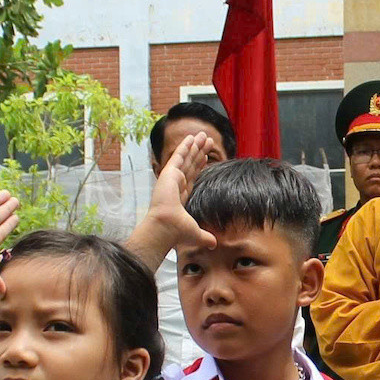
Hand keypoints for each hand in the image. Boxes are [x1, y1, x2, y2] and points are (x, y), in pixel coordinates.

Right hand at [149, 132, 217, 253]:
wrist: (166, 227)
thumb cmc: (177, 232)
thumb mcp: (195, 232)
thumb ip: (205, 237)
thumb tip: (214, 244)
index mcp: (181, 196)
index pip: (192, 177)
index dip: (199, 166)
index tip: (205, 158)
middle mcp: (176, 185)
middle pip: (190, 164)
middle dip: (199, 152)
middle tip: (207, 141)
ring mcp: (171, 178)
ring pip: (186, 158)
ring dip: (194, 146)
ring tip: (203, 135)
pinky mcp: (169, 173)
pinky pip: (179, 156)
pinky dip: (185, 146)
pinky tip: (191, 137)